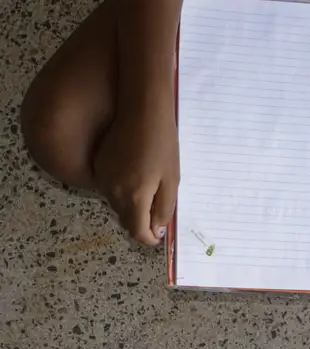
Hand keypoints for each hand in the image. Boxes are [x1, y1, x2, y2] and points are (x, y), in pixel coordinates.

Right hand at [93, 108, 178, 245]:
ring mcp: (102, 179)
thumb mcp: (172, 178)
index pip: (136, 231)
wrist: (142, 111)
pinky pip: (111, 188)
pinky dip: (123, 189)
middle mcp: (112, 192)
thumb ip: (164, 207)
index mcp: (133, 196)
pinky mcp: (98, 167)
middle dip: (142, 219)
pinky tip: (137, 172)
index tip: (158, 235)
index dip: (148, 237)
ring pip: (118, 204)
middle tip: (160, 204)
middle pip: (126, 218)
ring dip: (133, 204)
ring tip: (151, 184)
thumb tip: (156, 230)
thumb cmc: (163, 143)